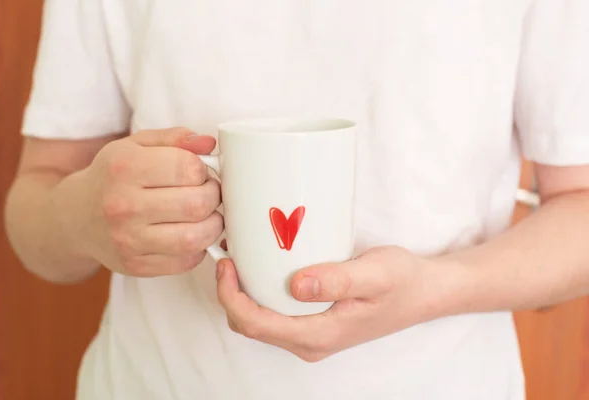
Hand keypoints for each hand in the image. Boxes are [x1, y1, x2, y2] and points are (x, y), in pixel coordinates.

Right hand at [56, 127, 222, 276]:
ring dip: (213, 225)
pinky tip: (189, 233)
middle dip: (213, 196)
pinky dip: (198, 248)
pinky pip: (186, 261)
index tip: (198, 172)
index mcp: (124, 167)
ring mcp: (128, 240)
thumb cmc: (114, 176)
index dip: (203, 169)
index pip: (187, 168)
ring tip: (206, 215)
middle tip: (208, 193)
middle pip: (196, 204)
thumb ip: (175, 138)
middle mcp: (122, 206)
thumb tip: (208, 143)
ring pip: (195, 237)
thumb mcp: (136, 146)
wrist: (76, 217)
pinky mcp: (135, 266)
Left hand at [216, 246, 463, 361]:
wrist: (423, 292)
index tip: (227, 265)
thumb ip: (337, 280)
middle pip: (252, 326)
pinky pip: (276, 315)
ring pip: (262, 323)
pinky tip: (263, 270)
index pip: (258, 325)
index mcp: (319, 335)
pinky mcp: (315, 324)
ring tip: (241, 260)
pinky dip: (260, 295)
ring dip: (243, 295)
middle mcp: (311, 342)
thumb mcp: (374, 274)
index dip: (231, 297)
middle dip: (230, 296)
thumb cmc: (402, 282)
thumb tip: (297, 285)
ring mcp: (312, 335)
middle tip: (229, 258)